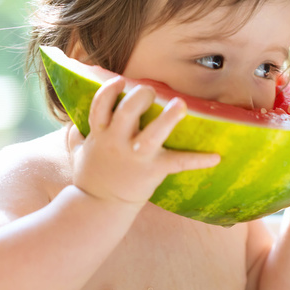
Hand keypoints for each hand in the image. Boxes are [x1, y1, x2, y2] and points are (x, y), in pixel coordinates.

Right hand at [68, 77, 220, 207]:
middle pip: (126, 112)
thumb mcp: (78, 153)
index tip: (121, 81)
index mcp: (100, 134)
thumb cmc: (91, 177)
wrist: (97, 208)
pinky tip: (216, 157)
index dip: (110, 91)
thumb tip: (74, 122)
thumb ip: (76, 135)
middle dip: (140, 96)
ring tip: (180, 104)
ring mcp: (135, 157)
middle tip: (150, 91)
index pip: (101, 105)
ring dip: (168, 118)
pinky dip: (198, 160)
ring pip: (152, 133)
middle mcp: (116, 142)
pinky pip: (177, 163)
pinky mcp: (152, 171)